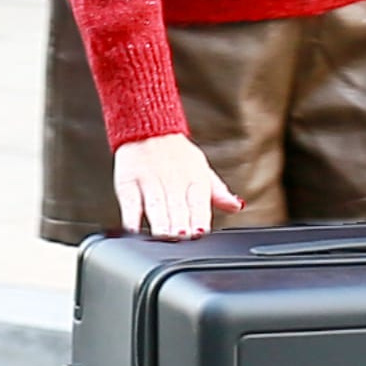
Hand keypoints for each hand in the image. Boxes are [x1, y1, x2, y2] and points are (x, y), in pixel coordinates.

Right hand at [109, 131, 239, 239]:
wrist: (148, 127)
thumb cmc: (177, 154)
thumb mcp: (202, 170)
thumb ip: (218, 192)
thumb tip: (237, 206)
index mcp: (194, 180)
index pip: (199, 204)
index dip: (199, 219)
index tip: (200, 233)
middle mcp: (172, 182)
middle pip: (177, 208)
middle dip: (181, 226)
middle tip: (183, 238)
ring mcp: (149, 182)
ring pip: (156, 206)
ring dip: (160, 223)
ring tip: (164, 236)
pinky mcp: (128, 183)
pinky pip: (130, 202)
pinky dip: (131, 217)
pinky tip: (134, 230)